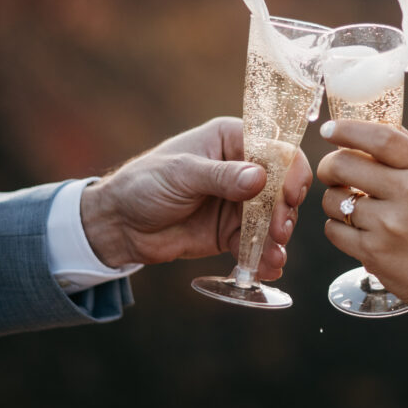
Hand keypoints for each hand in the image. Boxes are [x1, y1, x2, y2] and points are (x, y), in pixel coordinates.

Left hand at [80, 117, 310, 280]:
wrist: (118, 225)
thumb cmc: (144, 183)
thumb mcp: (181, 174)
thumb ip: (220, 177)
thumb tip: (259, 178)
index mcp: (232, 139)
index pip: (275, 148)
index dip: (289, 171)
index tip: (289, 196)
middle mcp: (242, 168)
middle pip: (281, 186)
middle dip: (284, 211)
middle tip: (278, 232)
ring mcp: (240, 202)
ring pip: (273, 218)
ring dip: (277, 237)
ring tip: (273, 256)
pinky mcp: (232, 231)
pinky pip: (257, 243)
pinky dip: (264, 256)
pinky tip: (267, 268)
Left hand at [317, 120, 407, 326]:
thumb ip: (405, 154)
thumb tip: (367, 126)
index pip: (380, 137)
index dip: (347, 129)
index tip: (328, 129)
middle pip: (344, 164)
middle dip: (330, 167)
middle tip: (333, 172)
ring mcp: (390, 225)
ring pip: (332, 199)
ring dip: (334, 201)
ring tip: (353, 208)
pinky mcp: (373, 253)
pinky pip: (332, 229)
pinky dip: (338, 229)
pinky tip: (358, 232)